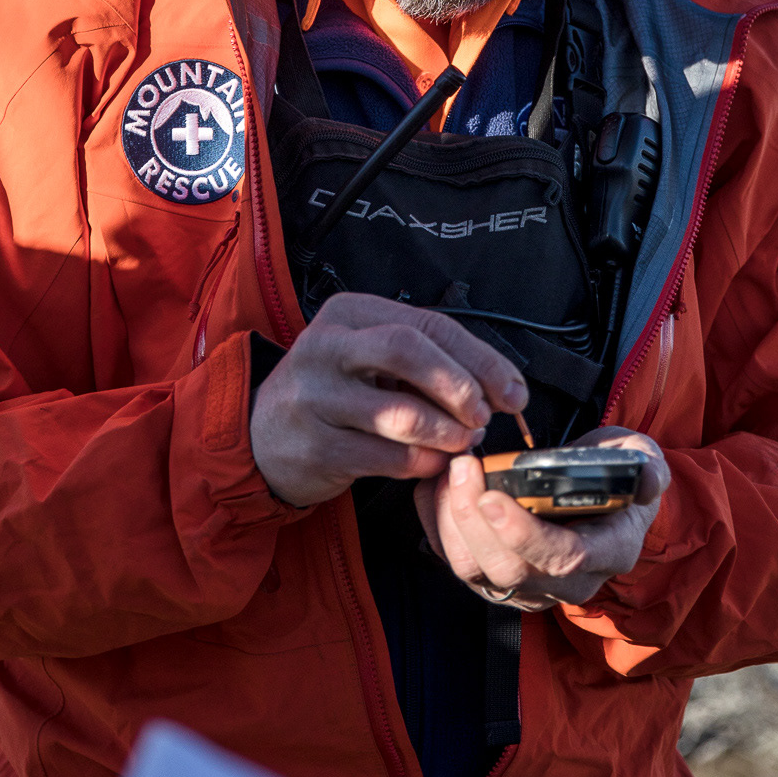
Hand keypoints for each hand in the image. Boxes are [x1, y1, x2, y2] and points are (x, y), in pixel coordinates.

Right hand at [249, 292, 529, 507]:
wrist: (264, 436)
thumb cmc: (338, 392)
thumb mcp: (373, 360)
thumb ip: (431, 362)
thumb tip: (504, 388)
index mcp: (351, 313)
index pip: (428, 325)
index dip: (480, 360)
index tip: (513, 392)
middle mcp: (327, 346)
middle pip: (408, 350)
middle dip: (459, 385)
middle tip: (484, 416)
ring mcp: (315, 397)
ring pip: (399, 412)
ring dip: (446, 433)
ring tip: (463, 443)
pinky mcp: (314, 446)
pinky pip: (384, 456)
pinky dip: (421, 463)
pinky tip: (434, 463)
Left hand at [413, 426, 670, 611]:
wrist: (602, 493)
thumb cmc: (619, 473)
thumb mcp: (642, 460)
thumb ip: (647, 468)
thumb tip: (647, 480)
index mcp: (610, 552)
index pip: (564, 559)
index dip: (525, 534)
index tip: (492, 497)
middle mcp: (570, 582)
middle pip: (511, 569)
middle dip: (476, 519)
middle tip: (462, 468)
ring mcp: (531, 586)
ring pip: (478, 571)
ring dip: (453, 522)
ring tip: (449, 473)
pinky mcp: (499, 579)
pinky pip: (460, 563)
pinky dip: (439, 526)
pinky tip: (435, 489)